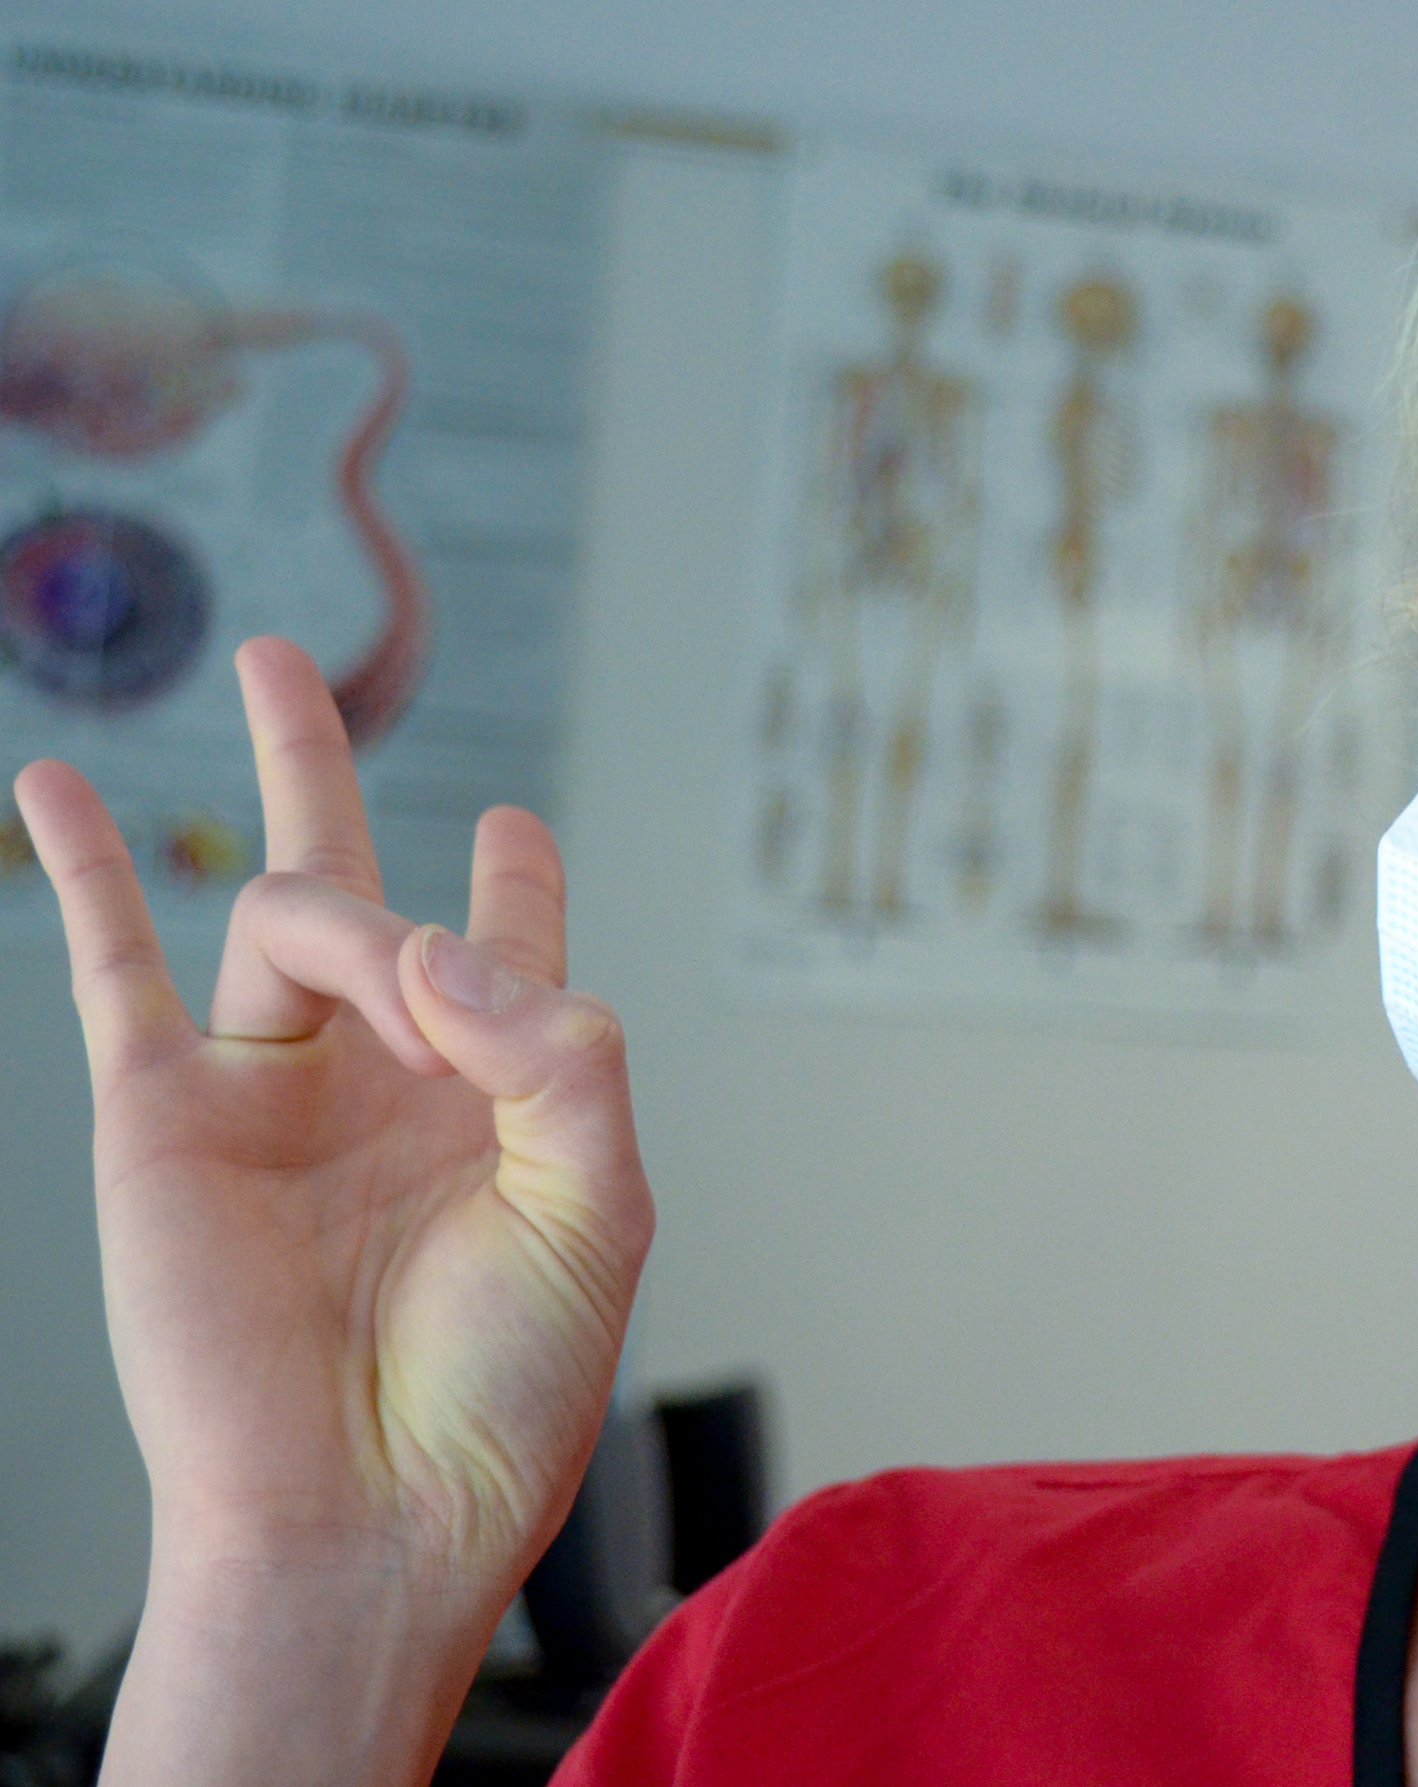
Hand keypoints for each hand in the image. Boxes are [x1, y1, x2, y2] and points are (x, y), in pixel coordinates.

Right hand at [14, 637, 654, 1784]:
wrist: (370, 1510)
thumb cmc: (503, 1382)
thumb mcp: (598, 1204)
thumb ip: (561, 1050)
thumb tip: (440, 941)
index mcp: (502, 1094)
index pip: (511, 950)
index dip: (516, 883)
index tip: (515, 831)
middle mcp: (386, 1074)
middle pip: (366, 888)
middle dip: (323, 766)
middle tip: (293, 663)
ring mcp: (274, 1086)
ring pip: (291, 908)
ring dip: (344, 904)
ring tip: (392, 997)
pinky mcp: (167, 1114)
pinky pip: (116, 962)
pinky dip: (93, 865)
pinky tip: (62, 780)